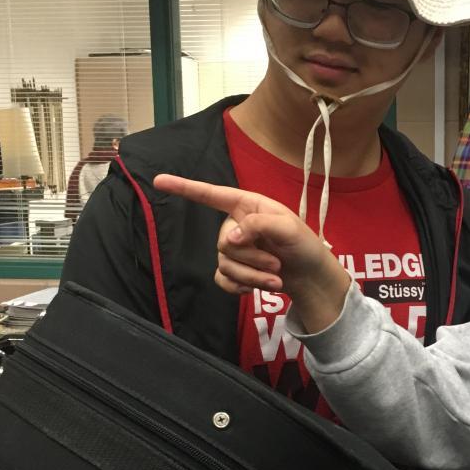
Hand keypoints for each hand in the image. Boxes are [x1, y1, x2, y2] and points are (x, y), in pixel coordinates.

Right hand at [153, 175, 350, 329]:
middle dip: (252, 258)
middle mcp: (236, 225)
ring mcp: (234, 250)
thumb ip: (258, 225)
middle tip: (276, 263)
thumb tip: (229, 240)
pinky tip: (255, 288)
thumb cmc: (304, 245)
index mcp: (247, 206)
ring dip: (253, 276)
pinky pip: (222, 280)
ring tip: (276, 278)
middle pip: (223, 243)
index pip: (211, 195)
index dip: (184, 187)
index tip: (158, 181)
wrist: (311, 277)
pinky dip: (240, 287)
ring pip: (225, 265)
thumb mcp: (288, 228)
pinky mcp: (234, 272)